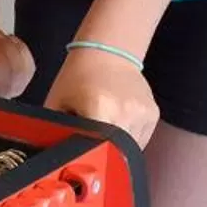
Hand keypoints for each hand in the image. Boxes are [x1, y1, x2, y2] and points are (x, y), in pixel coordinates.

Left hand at [43, 46, 159, 146]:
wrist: (107, 51)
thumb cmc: (77, 77)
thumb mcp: (57, 103)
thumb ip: (56, 131)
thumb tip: (55, 155)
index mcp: (99, 109)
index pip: (95, 149)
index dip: (87, 155)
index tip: (81, 153)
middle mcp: (125, 112)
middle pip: (115, 153)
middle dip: (103, 153)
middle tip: (92, 141)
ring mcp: (142, 114)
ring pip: (131, 149)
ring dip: (117, 147)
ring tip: (104, 126)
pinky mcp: (152, 114)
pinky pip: (141, 139)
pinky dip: (129, 138)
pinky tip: (117, 121)